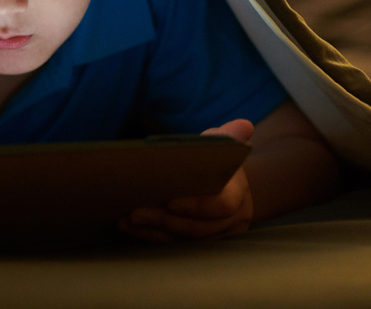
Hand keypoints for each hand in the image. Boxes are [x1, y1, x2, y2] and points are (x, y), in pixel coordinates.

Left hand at [119, 118, 255, 241]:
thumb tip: (244, 126)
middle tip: (135, 211)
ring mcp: (217, 235)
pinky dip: (152, 235)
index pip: (222, 205)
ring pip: (184, 239)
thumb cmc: (221, 161)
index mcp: (238, 194)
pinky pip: (176, 244)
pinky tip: (131, 227)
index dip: (195, 205)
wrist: (231, 186)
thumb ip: (229, 137)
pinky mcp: (201, 244)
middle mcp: (232, 220)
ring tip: (127, 219)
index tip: (169, 200)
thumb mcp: (223, 145)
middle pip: (198, 227)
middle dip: (165, 220)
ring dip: (153, 230)